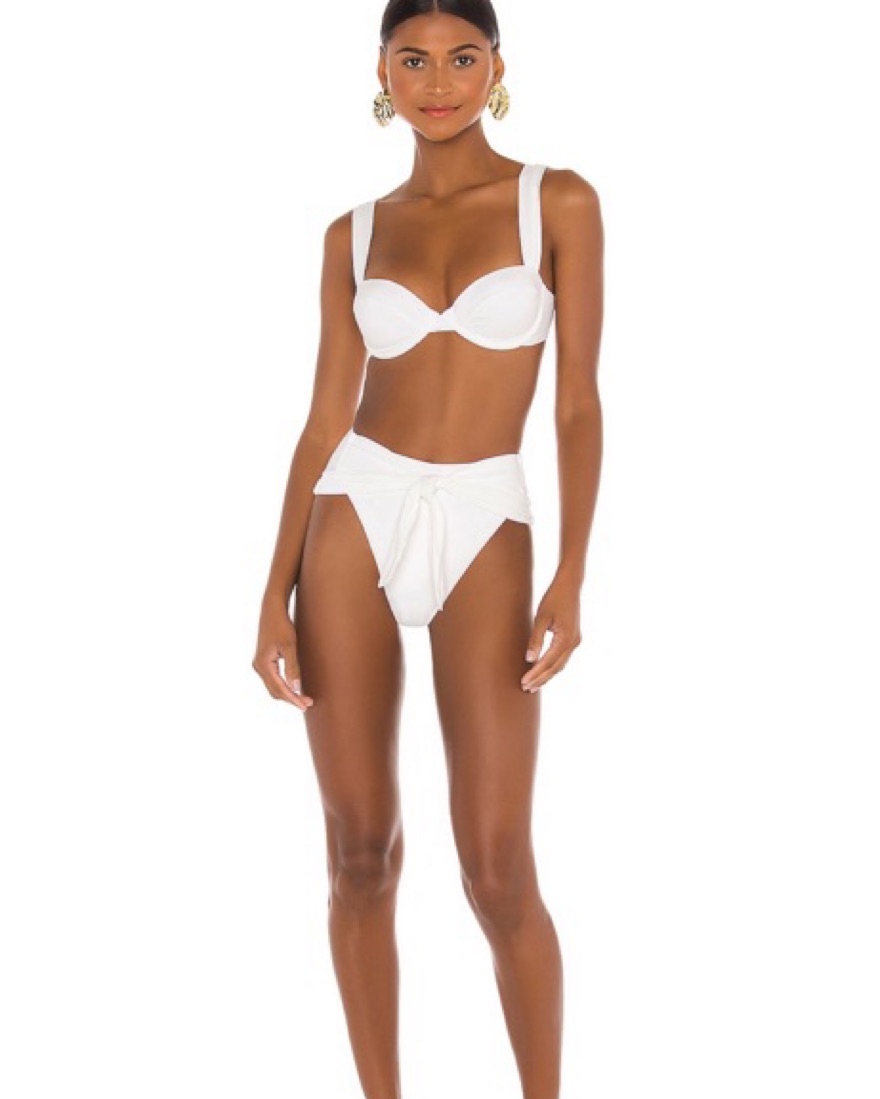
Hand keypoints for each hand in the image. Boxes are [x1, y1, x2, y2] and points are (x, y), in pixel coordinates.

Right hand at [252, 596, 314, 710]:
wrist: (272, 610)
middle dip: (291, 698)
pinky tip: (294, 687)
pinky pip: (273, 679)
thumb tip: (296, 687)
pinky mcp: (264, 661)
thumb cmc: (282, 625)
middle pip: (275, 691)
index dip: (293, 699)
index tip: (306, 705)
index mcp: (263, 664)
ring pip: (273, 686)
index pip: (279, 688)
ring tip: (303, 698)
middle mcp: (258, 666)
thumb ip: (292, 667)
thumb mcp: (290, 645)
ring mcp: (259, 664)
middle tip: (308, 703)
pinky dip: (283, 686)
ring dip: (287, 693)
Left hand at [520, 575, 582, 692]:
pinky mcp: (573, 638)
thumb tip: (529, 659)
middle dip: (541, 679)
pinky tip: (543, 670)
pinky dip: (552, 667)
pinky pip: (562, 658)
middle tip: (526, 688)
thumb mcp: (541, 618)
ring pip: (560, 665)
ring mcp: (575, 641)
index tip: (523, 682)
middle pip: (555, 668)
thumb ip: (535, 639)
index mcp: (565, 639)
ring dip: (547, 675)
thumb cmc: (553, 599)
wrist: (570, 586)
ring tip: (533, 684)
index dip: (535, 674)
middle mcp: (573, 643)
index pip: (548, 663)